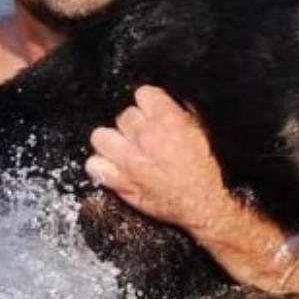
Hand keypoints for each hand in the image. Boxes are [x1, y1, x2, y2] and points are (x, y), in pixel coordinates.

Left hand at [87, 85, 298, 293]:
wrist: (204, 204)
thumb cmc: (205, 170)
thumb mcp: (200, 132)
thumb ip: (180, 114)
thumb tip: (167, 103)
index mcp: (167, 120)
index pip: (143, 94)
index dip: (148, 104)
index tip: (152, 113)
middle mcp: (144, 136)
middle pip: (124, 115)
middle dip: (133, 126)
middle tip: (144, 139)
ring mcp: (128, 158)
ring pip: (100, 135)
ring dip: (111, 141)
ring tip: (123, 150)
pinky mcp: (119, 180)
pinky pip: (93, 164)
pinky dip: (100, 166)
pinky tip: (111, 168)